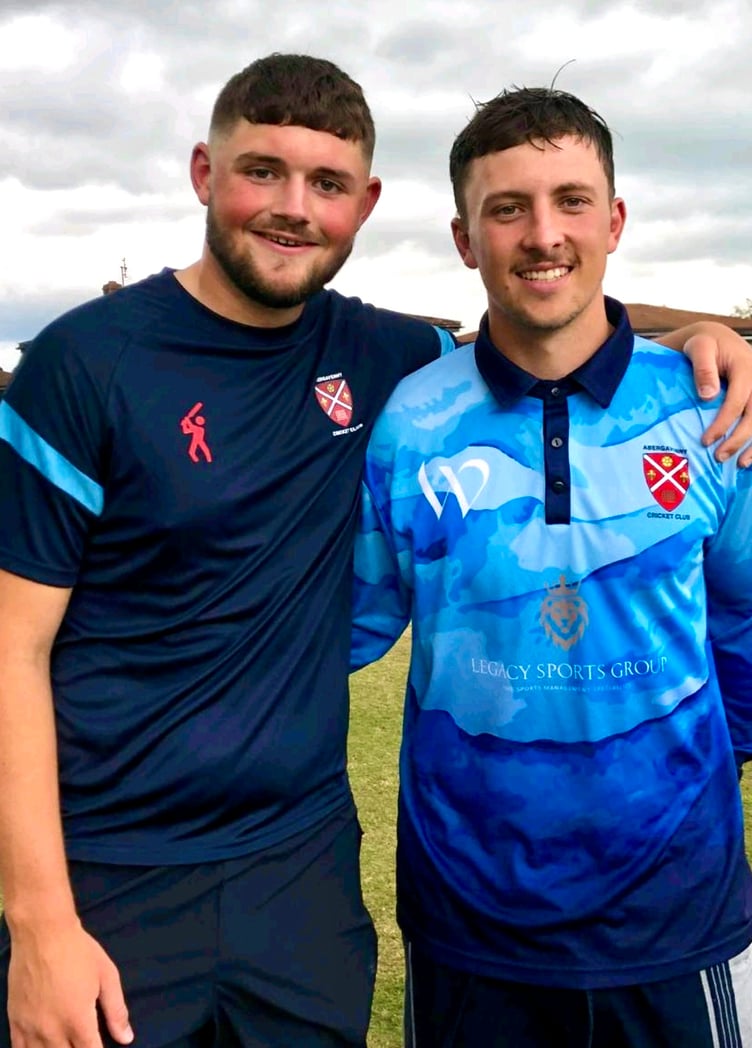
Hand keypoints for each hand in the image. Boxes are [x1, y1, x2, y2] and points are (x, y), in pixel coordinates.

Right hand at [7, 917, 132, 1046]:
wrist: (42, 932)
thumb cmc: (79, 951)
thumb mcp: (107, 976)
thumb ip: (116, 1010)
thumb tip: (127, 1039)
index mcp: (78, 1021)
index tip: (99, 1047)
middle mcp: (53, 1031)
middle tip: (82, 1042)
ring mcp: (30, 1028)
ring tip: (65, 1044)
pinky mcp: (14, 1021)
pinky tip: (41, 1046)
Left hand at [681, 329, 751, 466]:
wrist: (718, 338)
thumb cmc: (705, 344)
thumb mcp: (699, 347)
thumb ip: (703, 368)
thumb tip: (708, 395)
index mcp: (746, 368)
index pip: (737, 401)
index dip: (723, 423)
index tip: (705, 441)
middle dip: (739, 439)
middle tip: (719, 457)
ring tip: (741, 465)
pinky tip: (750, 456)